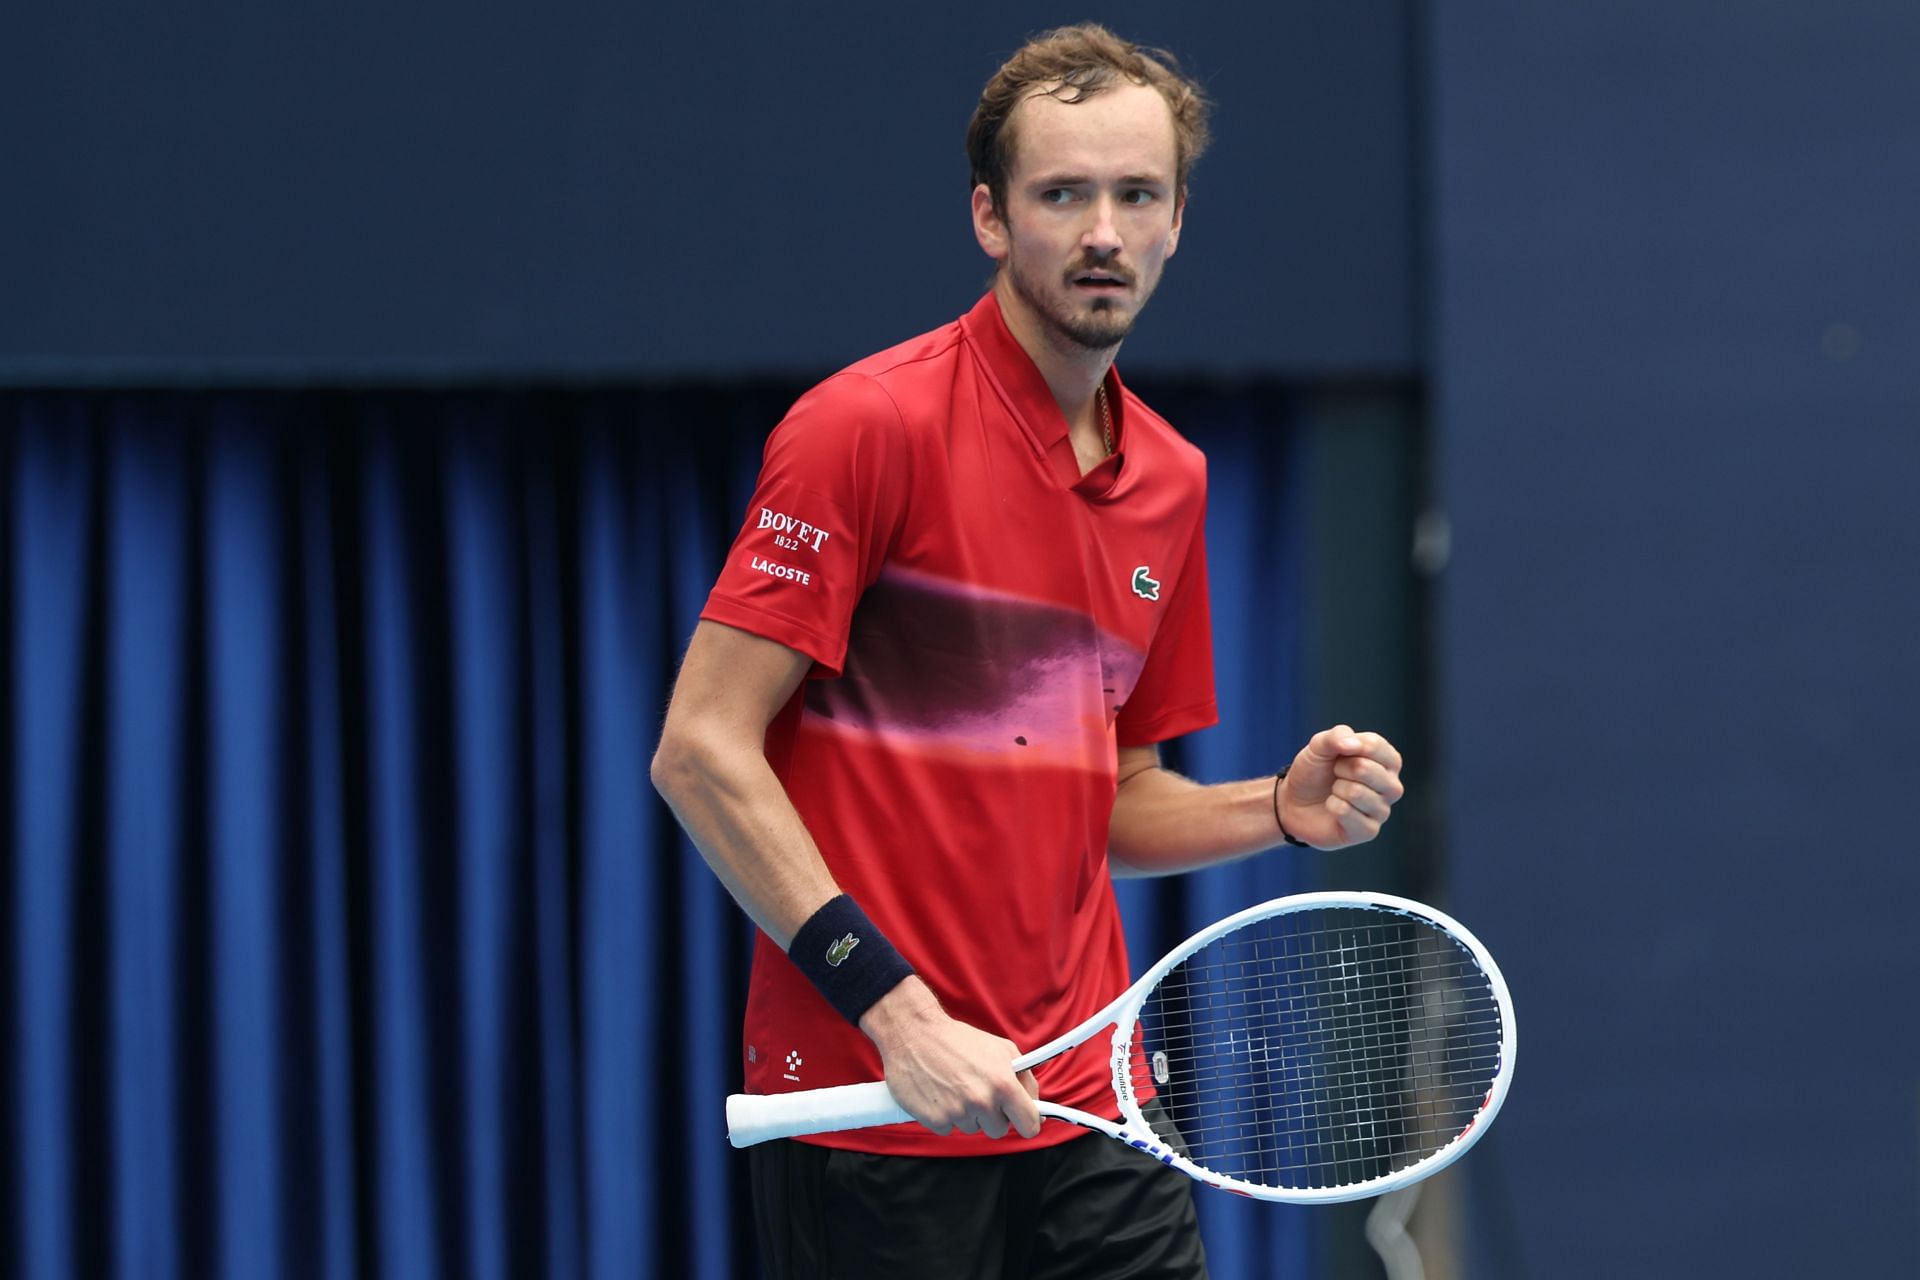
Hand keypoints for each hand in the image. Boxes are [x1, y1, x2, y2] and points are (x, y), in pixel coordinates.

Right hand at [858, 978, 1041, 1138]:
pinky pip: (948, 1129)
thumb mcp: (1002, 1049)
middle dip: (992, 1115)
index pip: (1029, 1125)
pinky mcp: (934, 1120)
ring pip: (972, 1128)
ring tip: (954, 1086)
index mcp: (1003, 1084)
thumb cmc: (957, 1040)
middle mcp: (982, 1101)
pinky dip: (944, 1115)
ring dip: (966, 1114)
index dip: (1028, 1123)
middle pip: (998, 1130)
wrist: (913, 1033)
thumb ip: (1025, 1079)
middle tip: (978, 1091)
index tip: (1022, 1120)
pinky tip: (939, 1094)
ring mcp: (957, 1113)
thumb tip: (1038, 1107)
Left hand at [1278, 725, 1404, 848]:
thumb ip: (1337, 736)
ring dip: (1336, 789)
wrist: (1294, 803)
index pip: (1375, 745)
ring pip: (1355, 792)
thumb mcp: (1319, 746)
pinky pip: (1346, 812)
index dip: (1347, 746)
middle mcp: (1391, 785)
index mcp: (1387, 760)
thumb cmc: (1315, 772)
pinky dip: (1332, 806)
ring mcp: (1382, 810)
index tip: (1338, 752)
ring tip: (1335, 792)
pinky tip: (1333, 808)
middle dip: (1339, 769)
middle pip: (1365, 769)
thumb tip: (1353, 744)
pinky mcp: (1369, 830)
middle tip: (1335, 774)